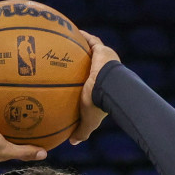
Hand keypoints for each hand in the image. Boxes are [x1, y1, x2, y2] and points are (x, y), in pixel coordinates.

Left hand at [69, 30, 120, 144]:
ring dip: (81, 48)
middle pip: (93, 67)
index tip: (76, 84)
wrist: (107, 88)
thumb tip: (73, 142)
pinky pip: (91, 41)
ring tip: (67, 45)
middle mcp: (105, 73)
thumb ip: (82, 130)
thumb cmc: (99, 104)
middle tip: (70, 63)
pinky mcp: (102, 50)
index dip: (87, 84)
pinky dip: (82, 37)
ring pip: (92, 52)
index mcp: (103, 88)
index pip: (94, 85)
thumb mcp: (89, 120)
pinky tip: (69, 33)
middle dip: (84, 64)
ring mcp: (104, 60)